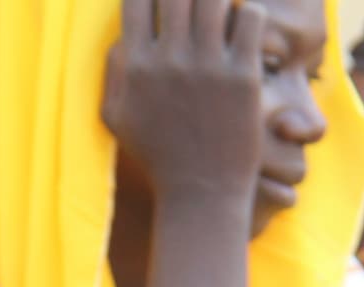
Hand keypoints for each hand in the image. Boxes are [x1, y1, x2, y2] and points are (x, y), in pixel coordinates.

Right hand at [100, 0, 265, 205]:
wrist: (200, 192)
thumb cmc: (157, 155)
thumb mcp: (116, 119)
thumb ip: (113, 72)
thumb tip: (122, 32)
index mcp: (136, 68)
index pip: (136, 0)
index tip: (160, 3)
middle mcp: (169, 61)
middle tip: (193, 7)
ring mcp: (208, 66)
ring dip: (218, 0)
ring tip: (219, 13)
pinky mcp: (243, 75)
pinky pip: (250, 17)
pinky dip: (247, 13)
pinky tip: (242, 30)